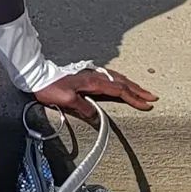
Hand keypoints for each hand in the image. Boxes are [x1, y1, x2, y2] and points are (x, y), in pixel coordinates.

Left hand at [31, 66, 157, 126]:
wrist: (38, 76)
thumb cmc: (50, 88)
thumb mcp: (66, 100)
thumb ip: (83, 107)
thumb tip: (97, 116)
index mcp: (93, 82)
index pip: (119, 90)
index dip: (134, 98)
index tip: (147, 104)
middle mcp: (95, 76)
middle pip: (122, 83)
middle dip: (139, 90)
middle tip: (152, 97)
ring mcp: (92, 75)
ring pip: (117, 79)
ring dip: (131, 85)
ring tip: (142, 91)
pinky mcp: (87, 77)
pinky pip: (110, 78)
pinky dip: (120, 82)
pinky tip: (121, 84)